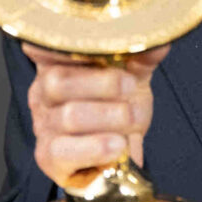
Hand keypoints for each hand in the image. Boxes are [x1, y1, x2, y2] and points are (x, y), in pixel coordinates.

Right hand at [22, 42, 169, 189]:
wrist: (121, 152)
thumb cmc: (120, 106)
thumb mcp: (134, 77)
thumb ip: (142, 59)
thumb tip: (159, 44)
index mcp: (57, 63)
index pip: (43, 47)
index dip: (57, 46)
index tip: (88, 46)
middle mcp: (42, 92)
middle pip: (57, 81)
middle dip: (105, 84)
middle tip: (131, 88)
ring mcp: (43, 125)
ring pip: (69, 116)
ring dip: (111, 117)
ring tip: (133, 119)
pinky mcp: (48, 157)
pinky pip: (63, 151)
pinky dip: (97, 147)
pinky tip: (118, 145)